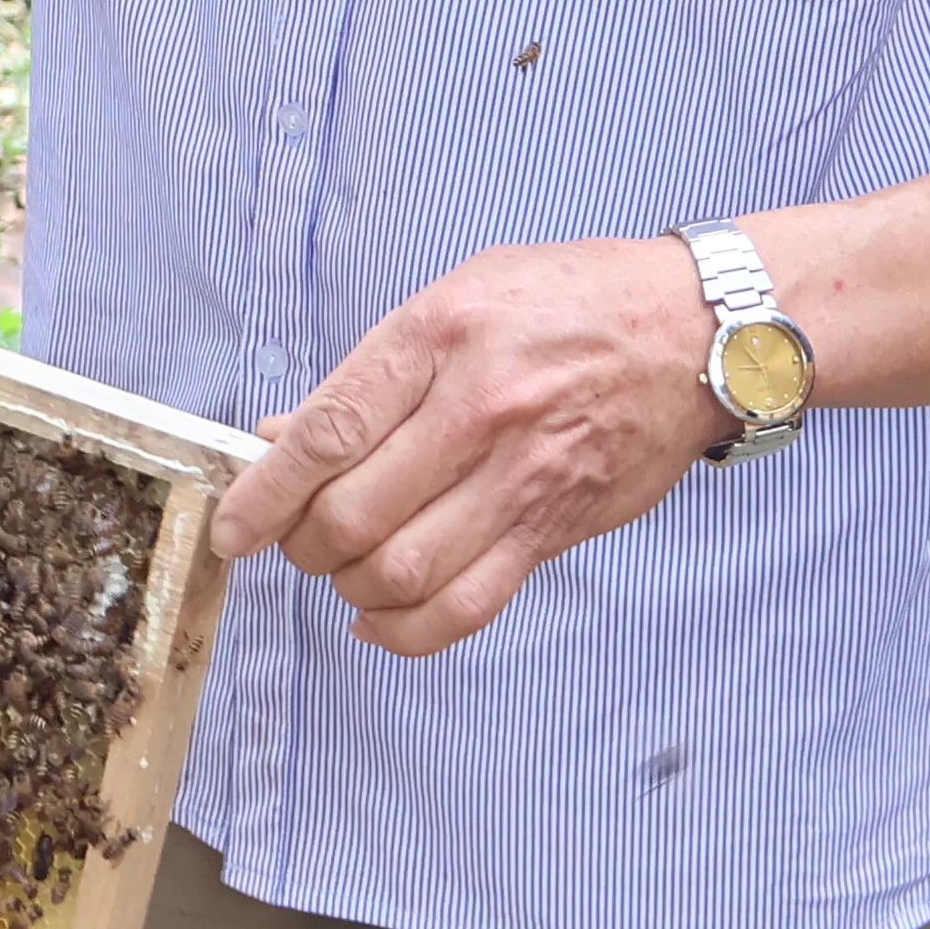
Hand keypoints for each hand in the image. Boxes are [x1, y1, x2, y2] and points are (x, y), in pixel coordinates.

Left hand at [210, 235, 728, 655]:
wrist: (695, 330)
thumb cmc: (572, 302)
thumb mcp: (459, 297)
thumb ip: (371, 375)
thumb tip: (281, 440)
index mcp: (440, 336)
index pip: (326, 434)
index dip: (262, 495)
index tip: (234, 528)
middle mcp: (479, 409)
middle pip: (352, 516)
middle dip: (303, 544)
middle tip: (299, 537)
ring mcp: (521, 477)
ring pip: (401, 572)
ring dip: (349, 586)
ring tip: (344, 567)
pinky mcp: (553, 528)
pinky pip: (464, 607)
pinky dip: (404, 630)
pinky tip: (379, 616)